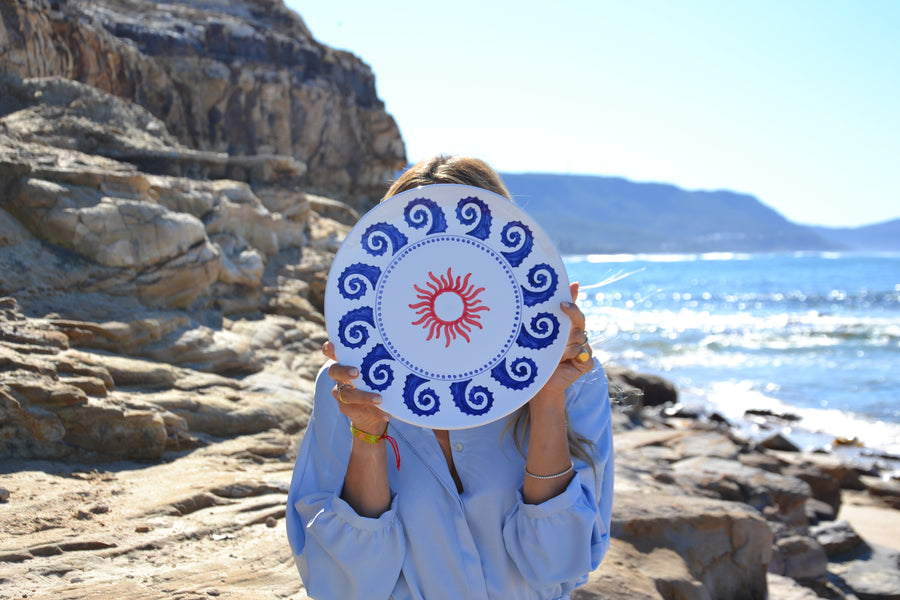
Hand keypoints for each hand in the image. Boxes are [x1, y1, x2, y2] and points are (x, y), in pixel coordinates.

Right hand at [323, 341, 389, 435]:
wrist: (372, 415)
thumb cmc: (378, 384)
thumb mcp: (379, 371)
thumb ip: (382, 362)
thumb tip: (406, 347)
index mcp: (347, 364)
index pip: (333, 353)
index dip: (330, 349)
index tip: (333, 346)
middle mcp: (341, 378)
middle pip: (334, 371)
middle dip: (344, 371)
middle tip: (356, 372)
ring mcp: (343, 394)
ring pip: (347, 394)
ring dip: (364, 396)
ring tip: (379, 399)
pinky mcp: (348, 409)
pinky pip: (359, 410)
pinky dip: (375, 413)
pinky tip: (387, 414)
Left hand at [531, 282, 593, 404]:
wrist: (538, 379)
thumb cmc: (539, 353)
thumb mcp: (543, 331)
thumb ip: (555, 310)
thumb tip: (573, 284)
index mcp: (569, 327)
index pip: (575, 313)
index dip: (571, 308)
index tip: (561, 305)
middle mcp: (578, 336)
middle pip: (579, 324)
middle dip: (567, 329)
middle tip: (557, 333)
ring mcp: (583, 349)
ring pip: (578, 339)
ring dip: (564, 347)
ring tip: (553, 355)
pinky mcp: (586, 363)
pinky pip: (583, 354)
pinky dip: (572, 356)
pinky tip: (563, 361)